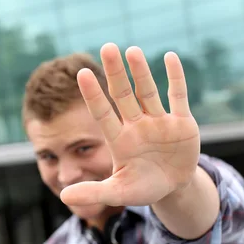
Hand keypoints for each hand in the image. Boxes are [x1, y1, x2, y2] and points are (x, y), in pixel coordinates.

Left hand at [60, 43, 199, 207]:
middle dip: (116, 73)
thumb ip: (93, 193)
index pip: (103, 114)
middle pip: (124, 95)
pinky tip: (169, 57)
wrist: (173, 187)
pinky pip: (178, 96)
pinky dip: (175, 78)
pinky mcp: (182, 123)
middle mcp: (137, 126)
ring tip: (132, 50)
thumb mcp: (118, 193)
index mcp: (120, 140)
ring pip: (148, 92)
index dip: (93, 95)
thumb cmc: (142, 188)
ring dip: (141, 72)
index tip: (82, 74)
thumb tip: (62, 196)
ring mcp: (159, 122)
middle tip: (107, 47)